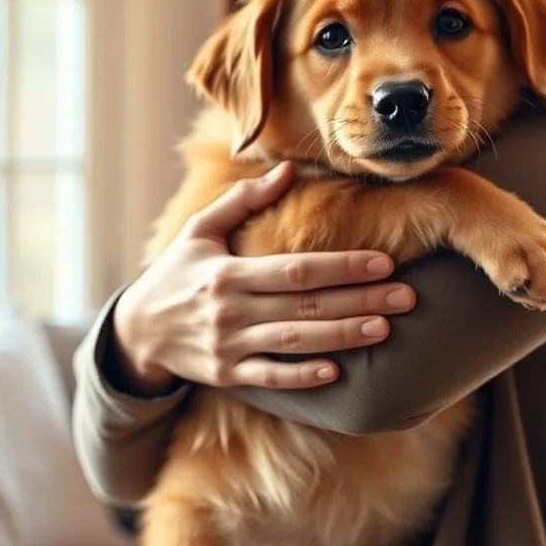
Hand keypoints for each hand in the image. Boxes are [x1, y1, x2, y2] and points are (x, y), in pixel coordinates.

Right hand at [109, 163, 415, 396]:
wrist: (137, 330)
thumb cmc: (176, 272)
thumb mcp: (199, 229)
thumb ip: (242, 200)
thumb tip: (287, 169)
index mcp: (228, 272)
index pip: (297, 270)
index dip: (343, 266)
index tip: (384, 263)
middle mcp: (231, 310)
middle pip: (307, 306)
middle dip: (360, 300)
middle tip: (408, 297)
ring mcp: (229, 346)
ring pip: (296, 342)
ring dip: (343, 336)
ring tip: (385, 328)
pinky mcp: (227, 374)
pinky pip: (271, 377)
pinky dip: (303, 375)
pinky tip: (337, 371)